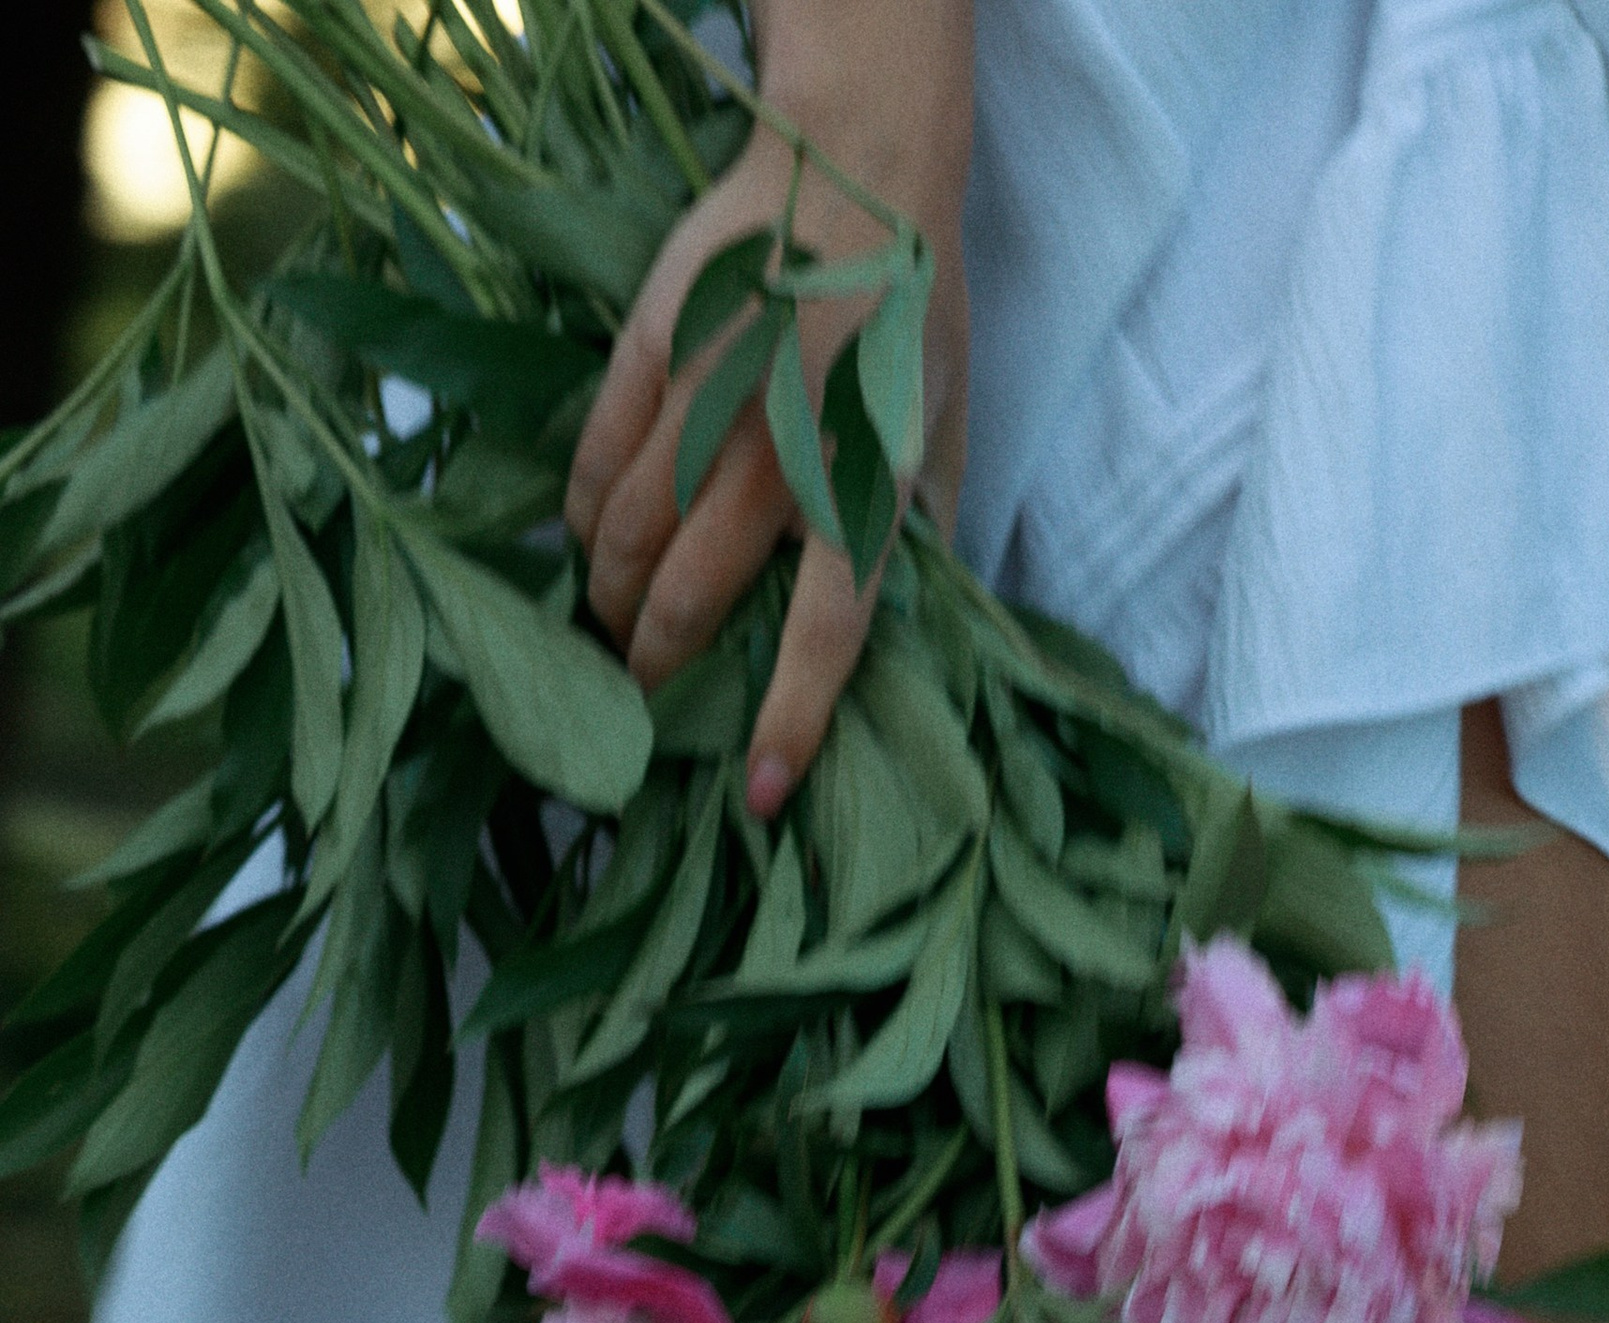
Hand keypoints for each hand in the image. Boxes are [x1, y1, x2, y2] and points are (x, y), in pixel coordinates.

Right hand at [563, 0, 971, 814]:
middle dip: (657, 673)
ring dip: (607, 605)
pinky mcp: (648, 350)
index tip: (760, 794)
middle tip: (648, 703)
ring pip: (622, 539)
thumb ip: (930, 530)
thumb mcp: (950, 428)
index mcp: (861, 485)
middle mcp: (774, 455)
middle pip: (687, 598)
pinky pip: (592, 463)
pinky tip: (583, 548)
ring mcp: (701, 401)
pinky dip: (580, 520)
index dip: (790, 720)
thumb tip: (925, 627)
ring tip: (608, 638)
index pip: (824, 634)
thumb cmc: (911, 310)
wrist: (855, 164)